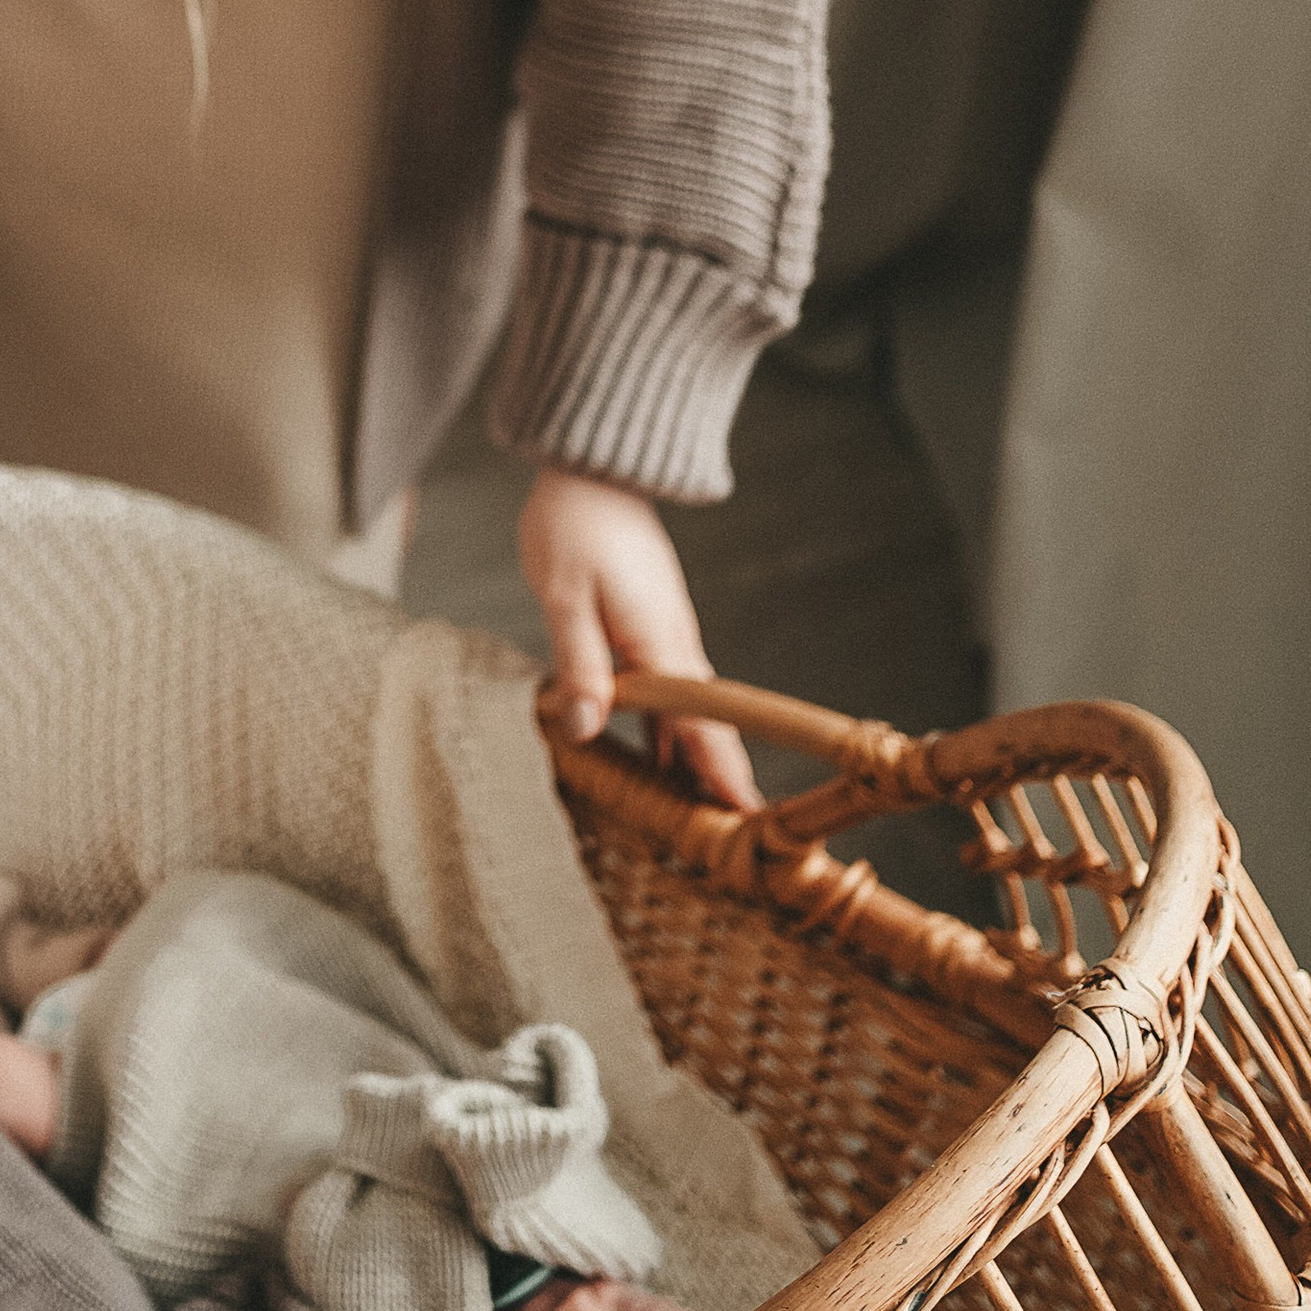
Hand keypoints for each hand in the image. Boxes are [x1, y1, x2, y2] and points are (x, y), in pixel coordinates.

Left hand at [517, 466, 755, 810]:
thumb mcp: (563, 596)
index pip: (699, 722)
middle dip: (719, 779)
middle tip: (734, 838)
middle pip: (705, 724)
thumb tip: (585, 727)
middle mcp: (675, 642)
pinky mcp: (651, 626)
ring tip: (698, 818)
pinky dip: (669, 730)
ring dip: (694, 761)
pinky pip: (668, 691)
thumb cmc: (574, 526)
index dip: (721, 773)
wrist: (595, 471)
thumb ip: (578, 664)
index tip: (747, 818)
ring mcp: (666, 634)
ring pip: (689, 711)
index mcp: (659, 641)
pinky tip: (659, 760)